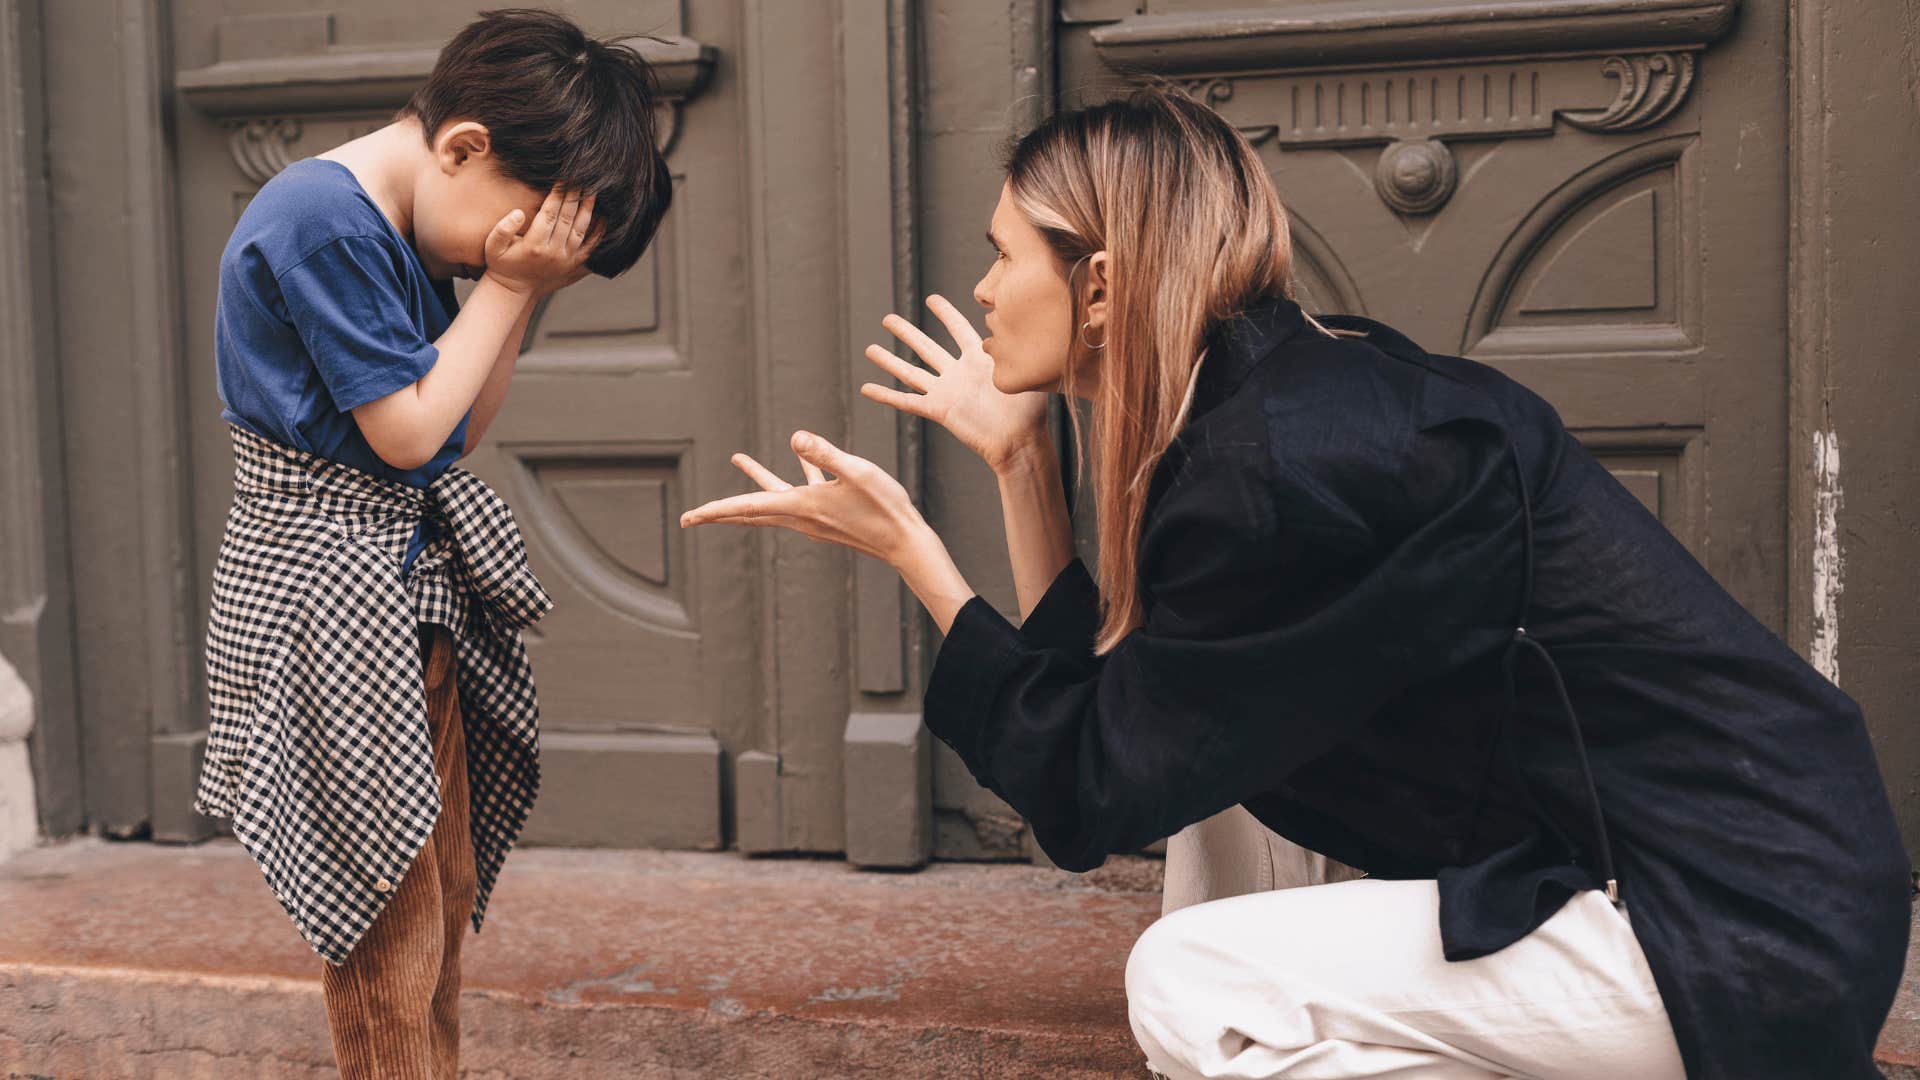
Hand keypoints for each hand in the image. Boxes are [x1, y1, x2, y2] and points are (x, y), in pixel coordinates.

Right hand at [483, 185, 603, 297]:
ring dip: (588, 209)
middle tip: (581, 178)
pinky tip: (603, 217)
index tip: (563, 178)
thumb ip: (503, 229)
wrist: (514, 291)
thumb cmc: (501, 264)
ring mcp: (566, 259)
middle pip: (567, 218)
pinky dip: (598, 232)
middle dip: (574, 196)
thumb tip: (518, 212)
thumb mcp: (493, 247)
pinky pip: (590, 247)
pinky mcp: (574, 265)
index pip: (549, 213)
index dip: (557, 194)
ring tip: (592, 191)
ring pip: (581, 229)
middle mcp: (553, 252)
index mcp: (534, 244)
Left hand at [679, 430, 931, 567]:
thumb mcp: (856, 472)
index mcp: (801, 506)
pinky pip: (800, 492)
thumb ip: (825, 453)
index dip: (714, 510)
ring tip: (739, 458)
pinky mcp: (826, 515)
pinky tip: (799, 455)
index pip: (746, 507)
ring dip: (754, 480)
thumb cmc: (884, 507)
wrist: (905, 542)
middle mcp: (801, 516)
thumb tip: (794, 437)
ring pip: (771, 500)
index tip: (688, 518)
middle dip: (718, 512)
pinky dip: (794, 475)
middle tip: (689, 518)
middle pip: (749, 512)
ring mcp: (812, 518)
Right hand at [863, 295, 1051, 473]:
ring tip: (869, 349)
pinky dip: (886, 395)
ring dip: (890, 362)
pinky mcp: (939, 411)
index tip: (931, 299)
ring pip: (911, 373)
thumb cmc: (1030, 409)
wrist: (1020, 441)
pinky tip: (867, 388)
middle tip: (887, 319)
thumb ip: (1008, 347)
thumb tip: (994, 329)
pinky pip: (907, 401)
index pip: (959, 330)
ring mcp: (947, 392)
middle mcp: (959, 374)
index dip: (945, 314)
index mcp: (980, 360)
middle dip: (906, 333)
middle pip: (926, 347)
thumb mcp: (1023, 368)